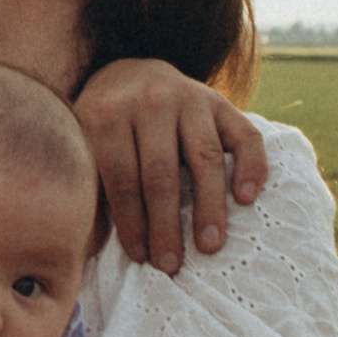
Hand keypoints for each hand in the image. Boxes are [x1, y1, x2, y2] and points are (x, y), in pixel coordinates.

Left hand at [74, 59, 266, 272]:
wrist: (130, 72)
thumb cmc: (105, 126)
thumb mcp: (87, 142)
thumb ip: (93, 182)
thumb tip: (96, 246)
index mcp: (107, 113)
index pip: (122, 177)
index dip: (132, 222)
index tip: (142, 257)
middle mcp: (149, 100)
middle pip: (162, 173)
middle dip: (167, 225)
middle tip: (172, 264)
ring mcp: (189, 97)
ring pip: (204, 157)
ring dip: (209, 207)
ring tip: (210, 245)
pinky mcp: (220, 101)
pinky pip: (245, 135)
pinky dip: (250, 166)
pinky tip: (246, 199)